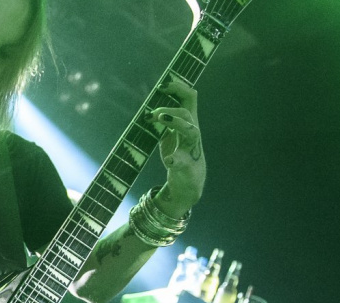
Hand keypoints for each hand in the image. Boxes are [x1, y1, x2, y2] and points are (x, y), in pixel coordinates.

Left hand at [148, 78, 205, 214]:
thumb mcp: (169, 132)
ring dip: (176, 123)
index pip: (189, 97)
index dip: (178, 88)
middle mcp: (192, 132)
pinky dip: (175, 160)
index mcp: (188, 121)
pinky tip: (168, 160)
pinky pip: (182, 161)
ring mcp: (191, 148)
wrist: (188, 180)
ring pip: (191, 130)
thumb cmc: (178, 152)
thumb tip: (147, 105)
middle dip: (169, 108)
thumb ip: (162, 119)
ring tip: (160, 118)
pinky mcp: (186, 165)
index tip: (162, 85)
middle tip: (152, 114)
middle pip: (187, 112)